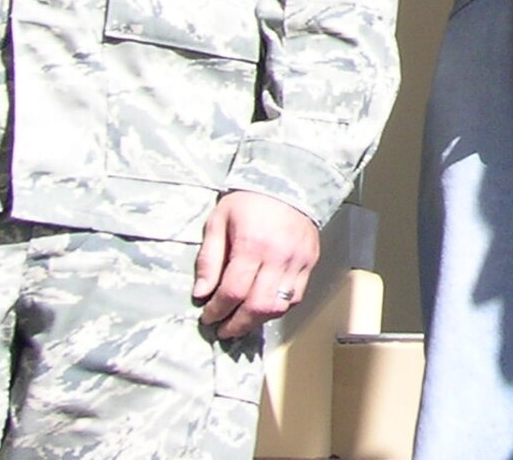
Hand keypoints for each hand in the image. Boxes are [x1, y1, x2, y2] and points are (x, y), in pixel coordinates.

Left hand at [193, 190, 321, 339]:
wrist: (289, 182)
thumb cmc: (248, 202)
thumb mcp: (218, 221)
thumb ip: (209, 258)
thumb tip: (201, 293)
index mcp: (252, 244)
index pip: (233, 291)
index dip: (217, 310)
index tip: (207, 317)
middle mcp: (278, 255)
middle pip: (257, 305)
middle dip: (236, 325)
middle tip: (223, 329)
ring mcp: (298, 260)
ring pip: (278, 306)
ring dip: (257, 321)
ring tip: (242, 323)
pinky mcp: (310, 262)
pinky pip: (296, 297)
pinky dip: (278, 309)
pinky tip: (263, 308)